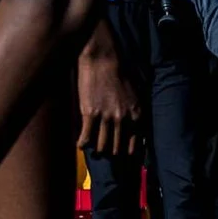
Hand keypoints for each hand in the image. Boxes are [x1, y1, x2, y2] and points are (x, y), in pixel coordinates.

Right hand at [76, 38, 142, 158]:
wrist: (103, 60)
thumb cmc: (119, 73)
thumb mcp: (136, 94)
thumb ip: (136, 112)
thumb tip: (136, 127)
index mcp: (137, 114)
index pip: (135, 143)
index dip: (130, 153)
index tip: (126, 158)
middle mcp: (123, 119)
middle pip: (118, 148)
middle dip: (113, 154)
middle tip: (108, 157)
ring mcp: (106, 118)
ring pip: (102, 146)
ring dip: (98, 151)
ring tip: (95, 153)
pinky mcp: (90, 114)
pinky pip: (86, 137)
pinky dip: (83, 144)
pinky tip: (81, 146)